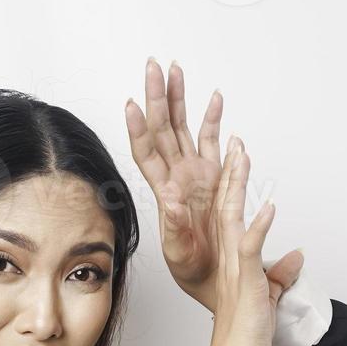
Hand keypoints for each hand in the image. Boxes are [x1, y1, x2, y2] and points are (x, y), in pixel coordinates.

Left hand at [124, 58, 224, 311]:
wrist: (215, 279)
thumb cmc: (193, 269)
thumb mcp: (179, 253)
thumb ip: (175, 225)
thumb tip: (170, 199)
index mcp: (164, 192)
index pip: (146, 153)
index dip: (138, 129)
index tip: (131, 104)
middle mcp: (177, 175)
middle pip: (162, 128)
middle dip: (157, 96)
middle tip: (152, 66)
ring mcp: (196, 172)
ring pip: (184, 127)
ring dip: (180, 98)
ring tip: (175, 70)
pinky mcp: (215, 175)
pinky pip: (212, 140)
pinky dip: (213, 118)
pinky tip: (214, 98)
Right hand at [207, 136, 281, 345]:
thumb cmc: (247, 334)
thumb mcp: (269, 296)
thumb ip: (281, 273)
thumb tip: (297, 255)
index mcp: (234, 260)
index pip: (231, 214)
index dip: (234, 185)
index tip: (237, 160)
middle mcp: (230, 259)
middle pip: (227, 206)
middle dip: (232, 173)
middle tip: (235, 143)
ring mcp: (237, 268)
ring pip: (233, 219)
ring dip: (238, 187)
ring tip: (242, 158)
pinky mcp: (246, 281)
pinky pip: (250, 249)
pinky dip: (259, 228)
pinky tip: (268, 208)